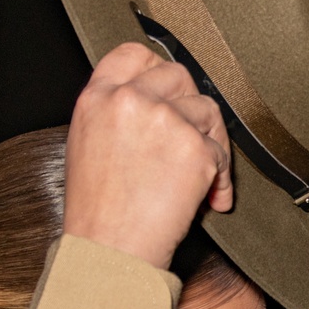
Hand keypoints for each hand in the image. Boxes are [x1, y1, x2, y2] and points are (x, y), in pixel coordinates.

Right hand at [63, 41, 232, 269]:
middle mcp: (130, 101)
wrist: (109, 254)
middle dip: (189, 106)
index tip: (169, 89)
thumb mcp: (86, 149)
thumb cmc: (97, 217)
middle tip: (191, 138)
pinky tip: (208, 199)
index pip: (133, 54)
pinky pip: (222, 152)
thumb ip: (114, 116)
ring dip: (209, 143)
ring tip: (198, 176)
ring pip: (206, 110)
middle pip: (178, 75)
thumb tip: (153, 106)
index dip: (156, 68)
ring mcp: (165, 121)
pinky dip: (220, 177)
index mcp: (97, 99)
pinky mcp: (195, 148)